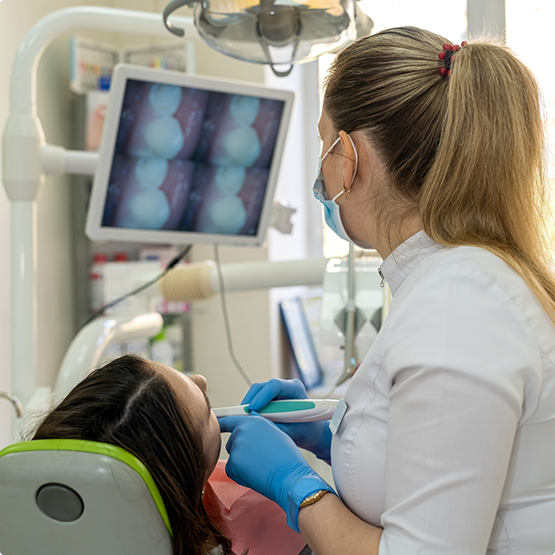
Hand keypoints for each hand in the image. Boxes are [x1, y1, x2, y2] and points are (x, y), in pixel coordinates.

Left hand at [219, 414, 333, 531]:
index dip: (222, 424)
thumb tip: (252, 418)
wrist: (290, 476)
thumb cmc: (288, 458)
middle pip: (233, 442)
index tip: (215, 425)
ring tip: (260, 467)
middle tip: (259, 459)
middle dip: (241, 452)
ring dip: (241, 464)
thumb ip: (259, 426)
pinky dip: (240, 476)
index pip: (231, 420)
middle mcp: (243, 429)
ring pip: (233, 457)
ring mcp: (237, 444)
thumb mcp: (276, 433)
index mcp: (254, 420)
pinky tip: (255, 475)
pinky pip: (231, 470)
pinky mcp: (233, 461)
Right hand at [242, 379, 331, 463]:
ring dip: (248, 404)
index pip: (275, 385)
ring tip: (243, 418)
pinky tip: (247, 418)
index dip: (263, 396)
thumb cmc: (307, 429)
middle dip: (250, 399)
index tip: (253, 408)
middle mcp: (285, 386)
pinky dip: (250, 407)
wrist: (312, 432)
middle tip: (242, 414)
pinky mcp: (270, 398)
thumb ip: (276, 424)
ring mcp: (277, 392)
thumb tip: (257, 421)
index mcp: (295, 388)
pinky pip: (256, 399)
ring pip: (256, 392)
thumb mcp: (293, 430)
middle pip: (262, 387)